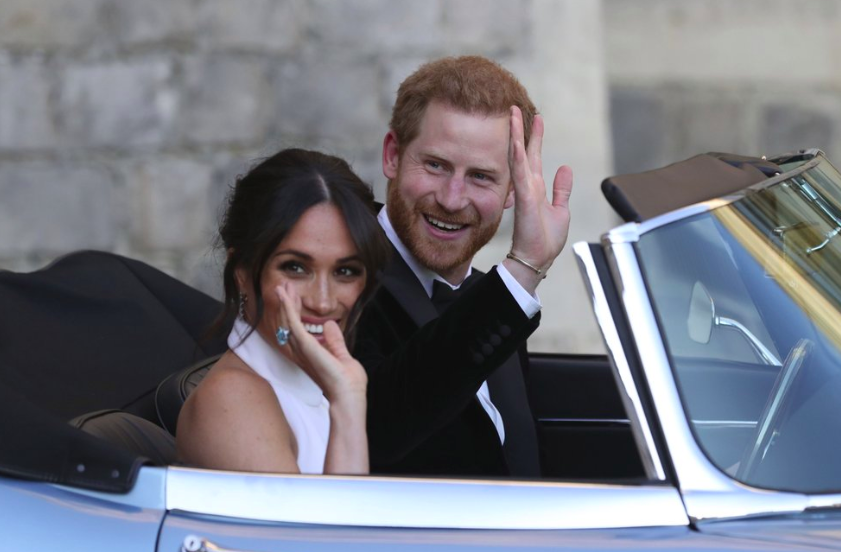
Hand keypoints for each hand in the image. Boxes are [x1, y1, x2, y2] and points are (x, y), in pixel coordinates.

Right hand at [275, 283, 366, 401]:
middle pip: (288, 323)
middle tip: (284, 286)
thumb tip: (330, 325)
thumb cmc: (347, 383)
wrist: (349, 396)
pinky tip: (285, 295)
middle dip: (286, 303)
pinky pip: (292, 323)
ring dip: (285, 302)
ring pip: (287, 321)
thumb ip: (334, 341)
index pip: (297, 328)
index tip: (295, 296)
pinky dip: (288, 307)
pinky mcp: (305, 346)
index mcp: (309, 354)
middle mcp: (301, 352)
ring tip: (282, 286)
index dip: (295, 311)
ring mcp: (302, 349)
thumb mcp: (342, 355)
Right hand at [504, 106, 573, 293]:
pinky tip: (516, 141)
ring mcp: (524, 191)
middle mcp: (528, 186)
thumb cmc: (546, 240)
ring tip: (513, 115)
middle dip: (521, 129)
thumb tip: (566, 168)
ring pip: (518, 157)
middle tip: (516, 108)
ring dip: (516, 136)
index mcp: (536, 188)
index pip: (534, 157)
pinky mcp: (524, 198)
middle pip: (524, 151)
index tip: (535, 118)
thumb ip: (562, 189)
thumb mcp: (561, 210)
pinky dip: (517, 156)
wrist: (536, 259)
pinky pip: (520, 173)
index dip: (535, 137)